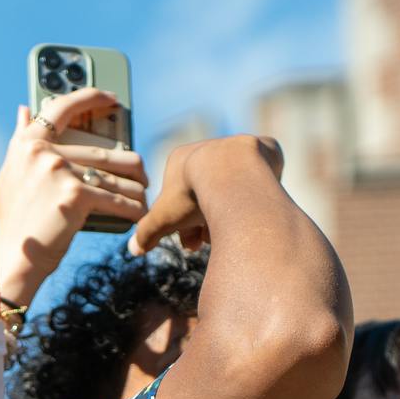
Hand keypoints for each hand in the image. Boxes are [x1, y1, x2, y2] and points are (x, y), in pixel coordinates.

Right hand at [0, 91, 149, 304]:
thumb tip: (24, 108)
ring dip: (135, 188)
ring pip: (116, 176)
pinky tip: (140, 215)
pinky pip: (117, 200)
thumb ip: (20, 140)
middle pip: (104, 151)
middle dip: (130, 165)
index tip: (112, 98)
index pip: (62, 107)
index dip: (91, 97)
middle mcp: (43, 152)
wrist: (12, 256)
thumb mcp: (11, 173)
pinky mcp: (75, 196)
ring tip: (142, 197)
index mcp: (28, 143)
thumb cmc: (14, 220)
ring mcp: (60, 172)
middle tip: (140, 174)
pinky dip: (133, 209)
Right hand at [129, 135, 283, 256]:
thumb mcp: (165, 217)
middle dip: (206, 222)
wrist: (234, 174)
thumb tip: (133, 249)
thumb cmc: (194, 193)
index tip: (192, 246)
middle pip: (207, 194)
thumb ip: (147, 232)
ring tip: (231, 234)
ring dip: (230, 214)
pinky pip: (261, 178)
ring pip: (233, 190)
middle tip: (210, 244)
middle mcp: (210, 150)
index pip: (179, 197)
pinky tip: (253, 213)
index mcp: (182, 159)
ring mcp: (238, 149)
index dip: (182, 225)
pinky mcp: (266, 152)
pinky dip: (255, 197)